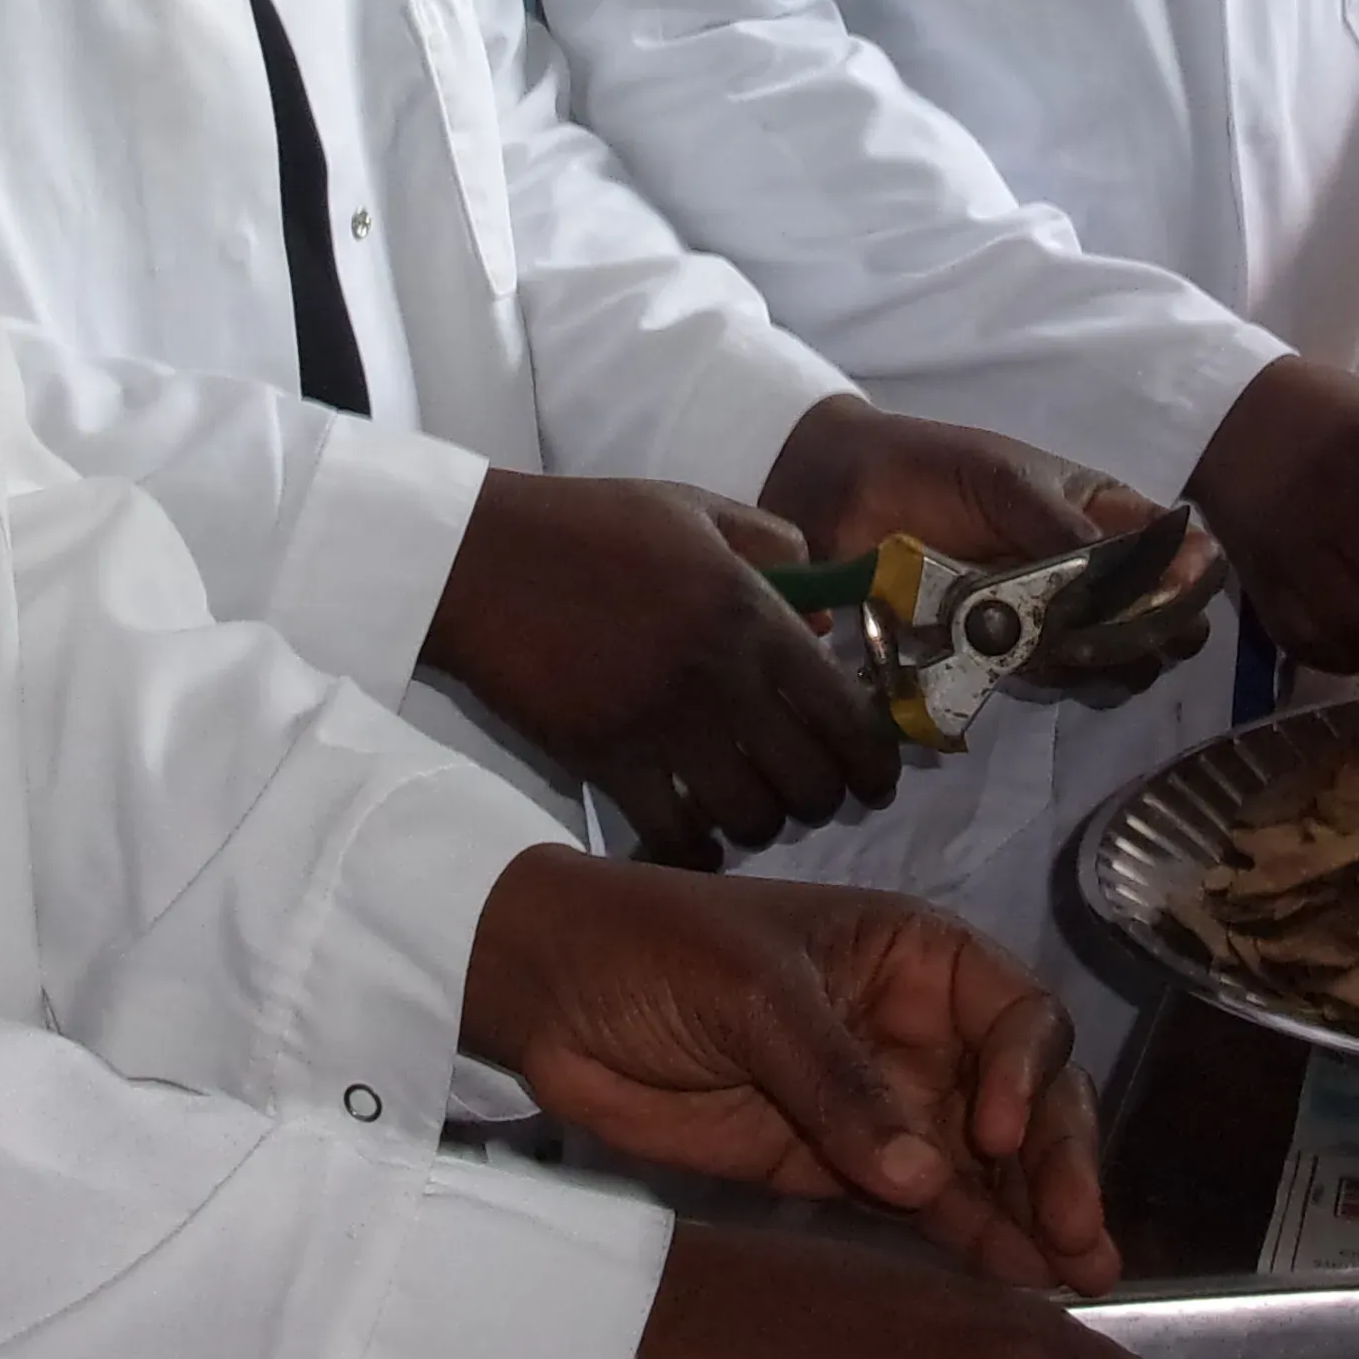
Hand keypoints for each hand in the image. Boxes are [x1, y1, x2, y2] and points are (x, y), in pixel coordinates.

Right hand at [424, 473, 900, 866]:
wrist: (483, 559)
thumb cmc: (591, 525)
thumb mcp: (696, 508)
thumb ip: (775, 548)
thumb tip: (823, 621)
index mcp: (754, 615)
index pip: (849, 716)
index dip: (876, 763)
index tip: (873, 779)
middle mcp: (722, 680)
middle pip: (811, 783)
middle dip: (823, 799)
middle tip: (808, 793)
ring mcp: (664, 728)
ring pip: (751, 820)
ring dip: (759, 824)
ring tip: (748, 807)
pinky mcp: (606, 763)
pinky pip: (676, 838)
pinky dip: (695, 850)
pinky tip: (694, 836)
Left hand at [460, 851, 1110, 1290]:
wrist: (552, 995)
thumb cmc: (659, 951)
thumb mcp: (754, 993)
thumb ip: (837, 1082)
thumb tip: (926, 1177)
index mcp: (913, 958)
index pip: (1015, 1013)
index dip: (1025, 1072)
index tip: (993, 1130)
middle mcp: (916, 1030)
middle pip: (1019, 1097)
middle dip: (1055, 1162)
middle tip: (1083, 1236)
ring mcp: (880, 1105)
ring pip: (982, 1165)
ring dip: (1032, 1215)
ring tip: (1080, 1278)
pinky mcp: (834, 1169)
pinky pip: (921, 1208)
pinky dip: (969, 1242)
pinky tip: (1017, 1282)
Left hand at [760, 400, 1206, 711]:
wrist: (848, 497)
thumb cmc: (935, 467)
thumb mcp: (1007, 480)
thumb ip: (1066, 528)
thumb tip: (1129, 572)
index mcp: (1110, 516)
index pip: (1186, 555)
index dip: (1193, 580)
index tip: (1172, 591)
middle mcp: (1096, 573)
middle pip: (1166, 623)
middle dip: (1153, 632)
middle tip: (1110, 626)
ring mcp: (1057, 617)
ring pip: (1118, 662)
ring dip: (1102, 659)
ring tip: (1057, 638)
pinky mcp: (1011, 655)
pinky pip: (1057, 679)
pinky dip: (1053, 675)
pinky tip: (1024, 654)